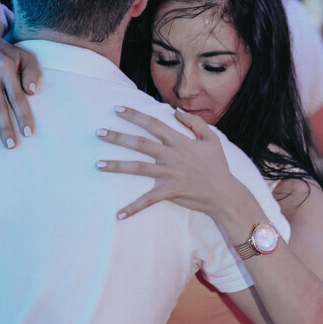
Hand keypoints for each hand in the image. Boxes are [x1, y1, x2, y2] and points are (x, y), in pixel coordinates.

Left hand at [96, 106, 244, 218]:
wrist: (225, 193)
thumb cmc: (218, 166)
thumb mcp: (211, 139)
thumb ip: (194, 123)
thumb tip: (176, 111)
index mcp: (179, 141)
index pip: (153, 124)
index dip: (135, 115)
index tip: (118, 109)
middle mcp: (171, 156)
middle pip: (140, 143)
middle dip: (118, 137)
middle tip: (99, 132)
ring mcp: (169, 174)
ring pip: (138, 168)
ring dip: (116, 166)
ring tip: (98, 164)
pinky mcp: (169, 192)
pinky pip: (147, 201)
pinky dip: (133, 208)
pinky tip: (118, 215)